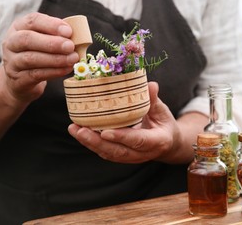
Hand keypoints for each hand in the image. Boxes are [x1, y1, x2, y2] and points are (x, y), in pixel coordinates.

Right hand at [2, 12, 77, 102]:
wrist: (20, 82)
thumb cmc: (37, 55)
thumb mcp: (43, 41)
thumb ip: (56, 36)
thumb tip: (77, 36)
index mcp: (19, 27)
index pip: (32, 21)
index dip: (51, 25)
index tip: (69, 31)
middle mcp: (11, 43)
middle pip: (27, 39)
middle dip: (52, 43)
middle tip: (70, 46)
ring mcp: (12, 62)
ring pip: (31, 58)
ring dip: (55, 59)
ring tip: (72, 59)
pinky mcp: (17, 80)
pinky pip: (35, 74)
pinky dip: (53, 72)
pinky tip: (66, 69)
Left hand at [68, 82, 184, 163]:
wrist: (167, 143)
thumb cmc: (164, 124)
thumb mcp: (162, 111)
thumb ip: (154, 100)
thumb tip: (151, 85)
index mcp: (157, 142)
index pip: (138, 141)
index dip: (122, 137)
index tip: (106, 132)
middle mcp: (143, 154)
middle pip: (118, 151)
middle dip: (97, 142)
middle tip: (81, 130)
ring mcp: (131, 157)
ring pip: (109, 153)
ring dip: (90, 143)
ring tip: (74, 130)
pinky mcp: (121, 156)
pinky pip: (105, 151)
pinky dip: (91, 143)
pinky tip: (78, 132)